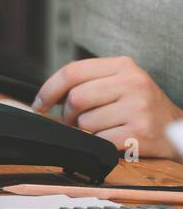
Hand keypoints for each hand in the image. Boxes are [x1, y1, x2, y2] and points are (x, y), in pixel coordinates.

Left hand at [34, 57, 182, 160]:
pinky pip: (100, 140)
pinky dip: (99, 143)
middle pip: (76, 98)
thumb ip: (88, 81)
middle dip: (69, 114)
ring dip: (86, 130)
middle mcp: (132, 83)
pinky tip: (113, 138)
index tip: (40, 104)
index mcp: (122, 65)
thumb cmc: (140, 106)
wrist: (176, 129)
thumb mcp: (119, 82)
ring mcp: (138, 108)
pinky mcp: (140, 132)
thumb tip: (48, 95)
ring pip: (86, 122)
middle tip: (75, 121)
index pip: (72, 71)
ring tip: (102, 129)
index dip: (48, 89)